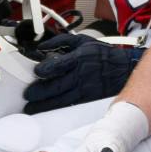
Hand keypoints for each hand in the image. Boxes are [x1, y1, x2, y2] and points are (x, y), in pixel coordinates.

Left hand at [24, 30, 144, 115]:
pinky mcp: (87, 98)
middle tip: (28, 95)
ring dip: (45, 104)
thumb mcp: (82, 40)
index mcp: (79, 58)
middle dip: (40, 92)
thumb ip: (60, 41)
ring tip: (31, 108)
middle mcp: (80, 75)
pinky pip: (70, 105)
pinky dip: (58, 109)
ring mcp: (84, 89)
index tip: (36, 72)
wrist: (122, 68)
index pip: (59, 65)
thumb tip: (42, 46)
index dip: (45, 69)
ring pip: (62, 99)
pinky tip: (47, 112)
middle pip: (57, 86)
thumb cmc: (102, 54)